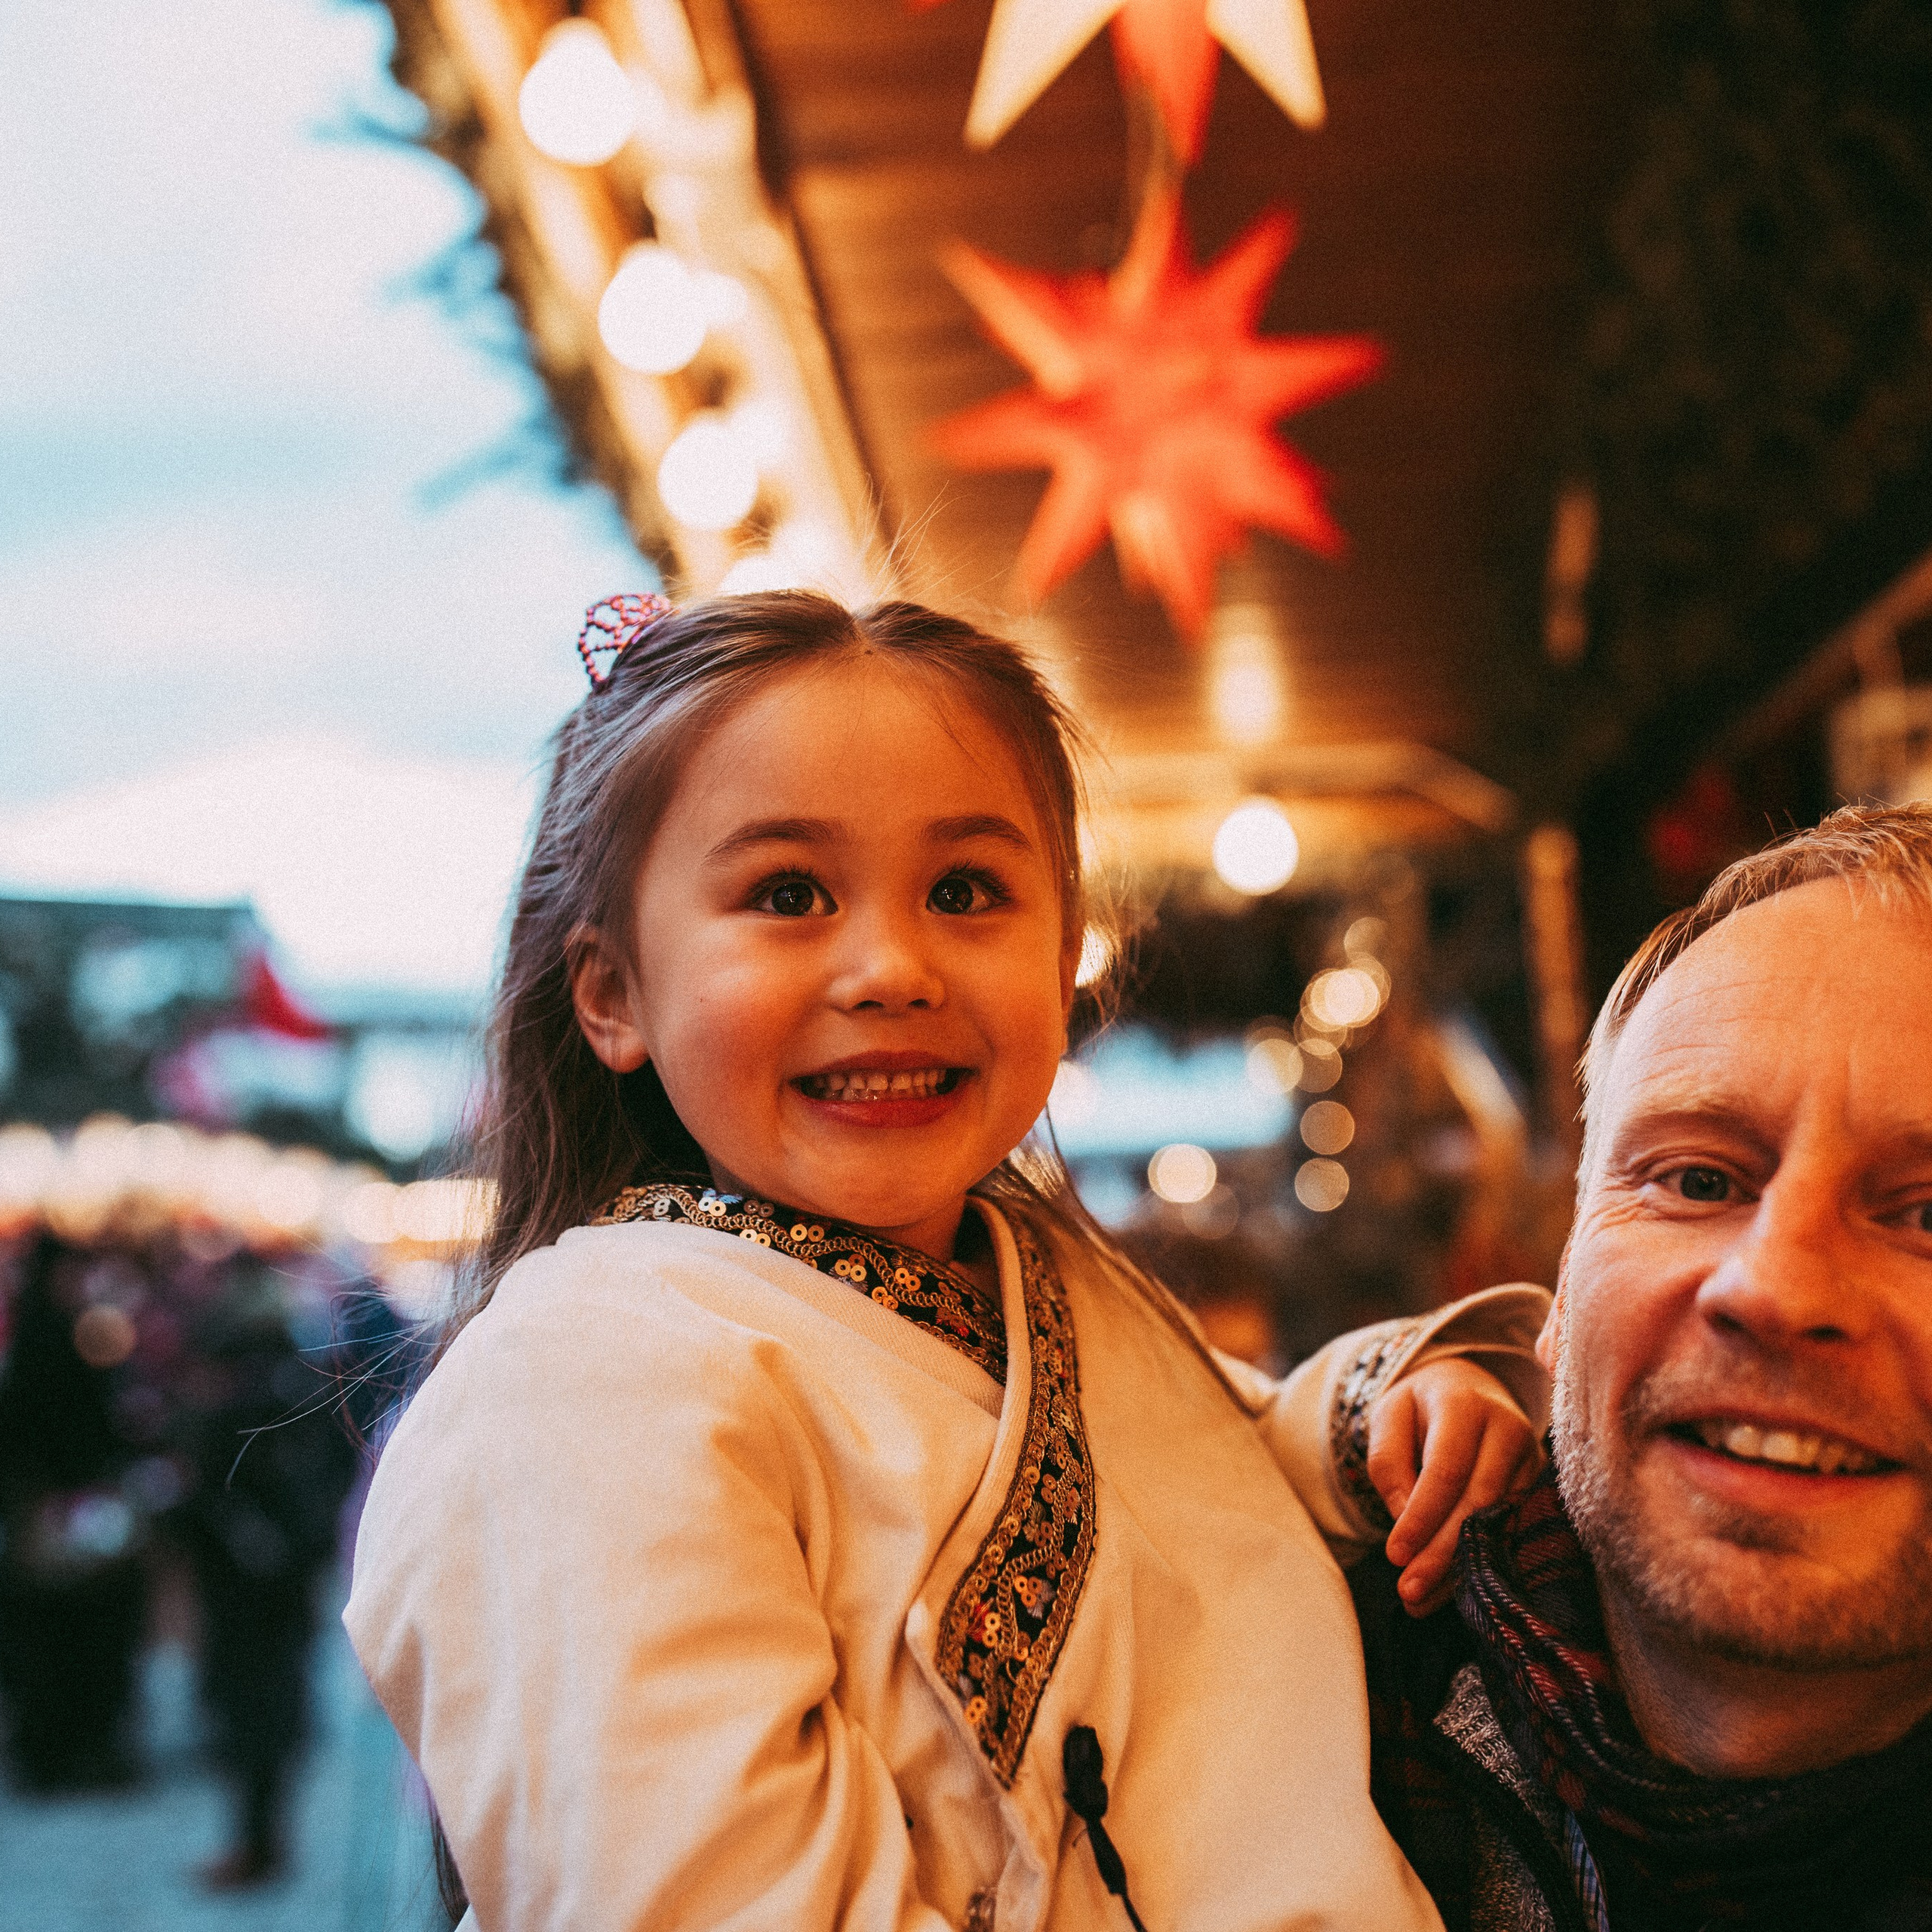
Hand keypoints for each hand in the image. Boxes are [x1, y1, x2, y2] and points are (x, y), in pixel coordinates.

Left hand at [1366, 1358, 1542, 1616]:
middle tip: (1409, 1591)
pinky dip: (1481, 1560)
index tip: (1395, 1555)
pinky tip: (1453, 1586)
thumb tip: (1406, 1521)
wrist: (1466, 1387)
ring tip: (1424, 1599)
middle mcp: (1508, 1429)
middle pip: (1478, 1501)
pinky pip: (1512, 1529)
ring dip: (1461, 1566)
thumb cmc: (1419, 1407)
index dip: (1422, 1517)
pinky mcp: (1539, 1485)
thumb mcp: (1388, 1417)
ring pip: (1500, 1522)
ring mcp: (1531, 1458)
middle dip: (1442, 1552)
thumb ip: (1388, 1465)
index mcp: (1465, 1404)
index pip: (1446, 1469)